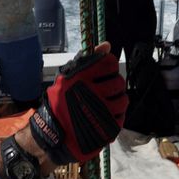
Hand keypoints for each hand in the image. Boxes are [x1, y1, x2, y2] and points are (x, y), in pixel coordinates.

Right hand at [29, 42, 126, 163]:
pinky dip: (116, 115)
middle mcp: (92, 94)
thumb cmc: (60, 101)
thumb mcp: (68, 76)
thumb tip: (107, 45)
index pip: (110, 63)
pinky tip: (104, 116)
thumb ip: (87, 60)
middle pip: (119, 81)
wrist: (55, 133)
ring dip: (117, 100)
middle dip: (113, 84)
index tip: (104, 72)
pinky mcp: (107, 128)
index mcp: (81, 78)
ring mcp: (101, 112)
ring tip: (105, 103)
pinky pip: (122, 116)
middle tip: (103, 90)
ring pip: (123, 99)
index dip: (109, 66)